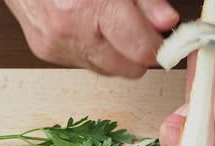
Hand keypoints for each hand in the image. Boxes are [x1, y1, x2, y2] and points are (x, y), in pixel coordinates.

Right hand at [4, 0, 178, 77]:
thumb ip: (147, 1)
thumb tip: (167, 23)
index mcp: (91, 7)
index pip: (141, 50)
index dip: (157, 48)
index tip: (163, 43)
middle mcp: (71, 29)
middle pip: (127, 68)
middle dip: (138, 54)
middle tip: (137, 31)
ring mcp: (56, 44)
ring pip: (108, 70)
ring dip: (115, 54)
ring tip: (108, 24)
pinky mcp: (47, 52)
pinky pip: (86, 64)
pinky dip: (94, 51)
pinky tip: (89, 28)